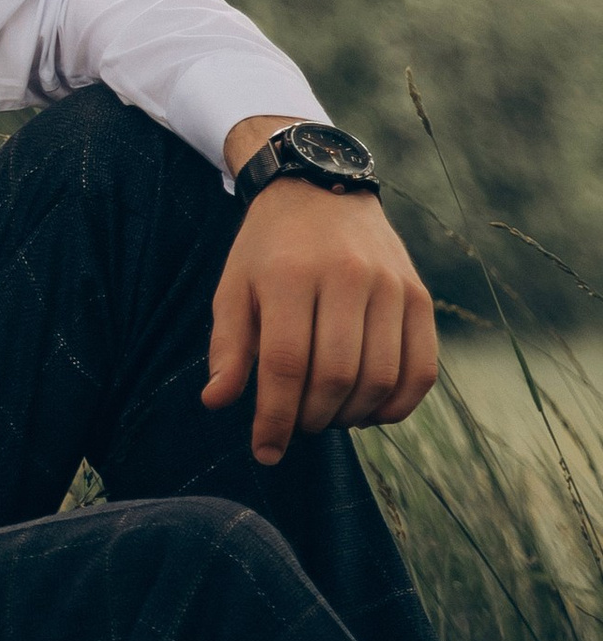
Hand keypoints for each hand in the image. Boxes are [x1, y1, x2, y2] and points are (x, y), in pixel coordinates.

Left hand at [204, 155, 437, 464]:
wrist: (322, 188)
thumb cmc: (270, 248)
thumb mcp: (234, 285)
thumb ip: (229, 346)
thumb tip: (218, 403)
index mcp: (289, 272)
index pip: (285, 364)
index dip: (274, 418)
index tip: (265, 451)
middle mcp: (345, 276)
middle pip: (335, 376)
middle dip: (311, 419)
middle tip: (295, 427)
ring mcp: (389, 285)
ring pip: (379, 379)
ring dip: (351, 417)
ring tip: (327, 416)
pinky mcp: (419, 296)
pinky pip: (421, 370)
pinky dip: (397, 405)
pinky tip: (369, 411)